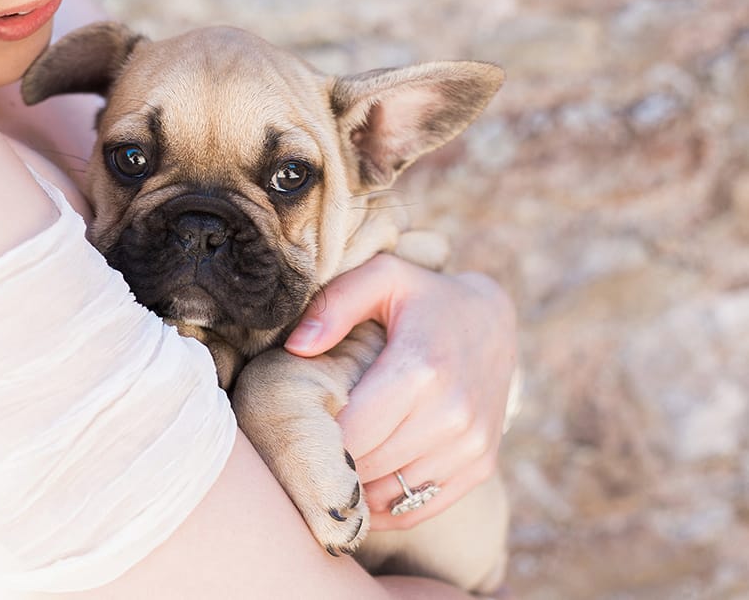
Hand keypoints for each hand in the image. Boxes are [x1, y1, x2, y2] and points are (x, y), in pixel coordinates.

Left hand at [284, 254, 518, 530]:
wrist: (493, 321)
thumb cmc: (424, 297)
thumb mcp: (382, 276)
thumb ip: (335, 304)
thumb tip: (296, 348)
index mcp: (422, 369)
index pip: (352, 432)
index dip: (315, 436)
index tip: (292, 425)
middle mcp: (453, 414)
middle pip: (368, 466)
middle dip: (329, 461)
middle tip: (302, 448)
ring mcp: (472, 445)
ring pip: (390, 494)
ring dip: (354, 486)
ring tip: (330, 463)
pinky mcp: (481, 466)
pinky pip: (419, 509)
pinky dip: (384, 507)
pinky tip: (361, 486)